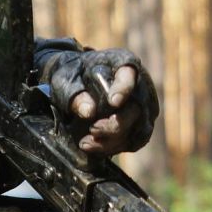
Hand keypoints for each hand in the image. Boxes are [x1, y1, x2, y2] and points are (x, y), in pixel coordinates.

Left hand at [39, 45, 158, 156]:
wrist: (79, 82)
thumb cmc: (74, 75)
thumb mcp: (66, 79)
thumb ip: (74, 93)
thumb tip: (89, 112)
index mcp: (124, 63)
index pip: (130, 76)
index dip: (124, 89)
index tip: (113, 102)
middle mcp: (141, 85)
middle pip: (136, 109)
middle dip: (114, 125)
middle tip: (91, 130)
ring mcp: (145, 106)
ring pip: (138, 130)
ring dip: (112, 141)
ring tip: (86, 143)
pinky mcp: (142, 125)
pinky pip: (135, 141)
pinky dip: (115, 147)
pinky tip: (95, 147)